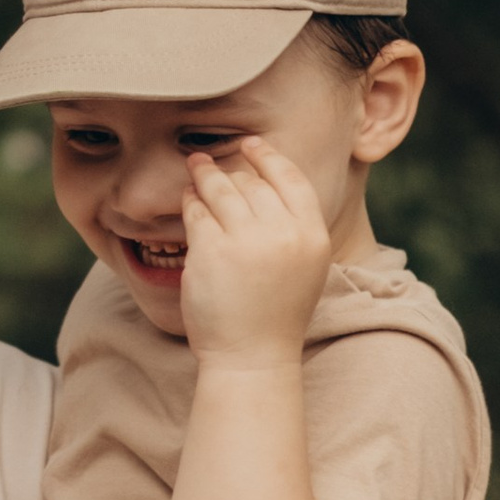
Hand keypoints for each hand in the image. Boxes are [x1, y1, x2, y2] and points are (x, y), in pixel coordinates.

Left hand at [179, 134, 333, 363]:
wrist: (252, 354)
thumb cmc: (276, 312)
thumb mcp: (305, 265)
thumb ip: (292, 225)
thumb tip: (260, 179)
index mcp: (312, 235)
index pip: (290, 177)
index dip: (267, 156)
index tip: (250, 144)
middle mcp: (282, 233)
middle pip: (251, 182)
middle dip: (229, 170)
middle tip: (211, 164)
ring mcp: (245, 240)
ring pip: (220, 189)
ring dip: (204, 175)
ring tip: (195, 168)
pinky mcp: (211, 250)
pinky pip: (197, 211)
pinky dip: (190, 201)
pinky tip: (188, 198)